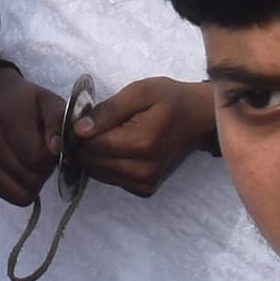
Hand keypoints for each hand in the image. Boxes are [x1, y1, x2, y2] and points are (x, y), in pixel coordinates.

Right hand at [0, 65, 66, 208]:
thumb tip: (56, 149)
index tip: (51, 143)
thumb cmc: (29, 106)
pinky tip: (21, 167)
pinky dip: (23, 188)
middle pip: (31, 178)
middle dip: (43, 169)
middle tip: (42, 151)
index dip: (51, 155)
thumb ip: (57, 123)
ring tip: (32, 159)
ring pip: (23, 193)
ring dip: (35, 180)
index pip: (38, 158)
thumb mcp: (49, 102)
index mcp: (8, 120)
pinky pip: (13, 197)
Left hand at [66, 76, 215, 195]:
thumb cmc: (171, 100)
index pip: (92, 146)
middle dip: (86, 144)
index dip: (82, 132)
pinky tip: (119, 148)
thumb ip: (108, 110)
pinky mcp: (146, 189)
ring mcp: (146, 183)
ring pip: (99, 173)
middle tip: (97, 124)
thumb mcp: (140, 92)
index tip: (86, 117)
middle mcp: (143, 170)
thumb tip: (79, 130)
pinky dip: (108, 164)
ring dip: (96, 155)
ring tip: (110, 134)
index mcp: (142, 143)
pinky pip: (112, 179)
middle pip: (92, 163)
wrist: (200, 118)